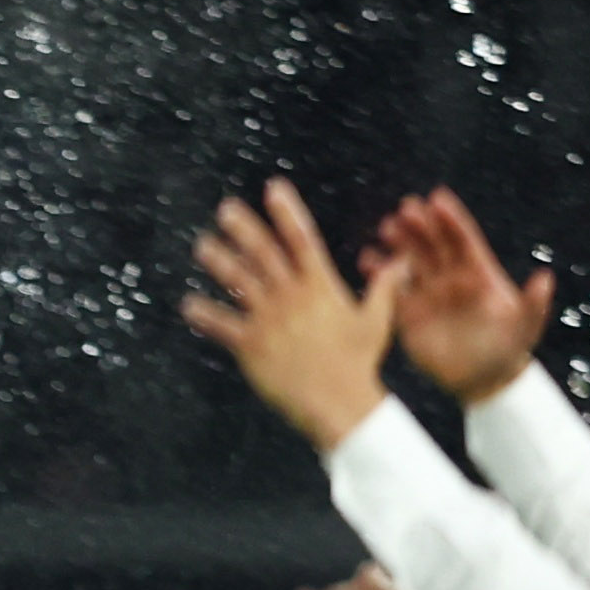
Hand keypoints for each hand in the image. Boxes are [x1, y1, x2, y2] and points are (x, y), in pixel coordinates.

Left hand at [180, 177, 407, 448]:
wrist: (338, 401)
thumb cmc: (358, 362)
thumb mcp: (376, 320)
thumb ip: (384, 288)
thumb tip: (402, 263)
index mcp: (320, 285)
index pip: (302, 238)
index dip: (287, 211)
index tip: (273, 188)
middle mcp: (292, 296)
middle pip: (263, 252)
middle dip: (244, 227)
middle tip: (226, 208)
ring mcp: (268, 319)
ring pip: (239, 281)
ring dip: (219, 260)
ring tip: (202, 245)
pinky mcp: (250, 345)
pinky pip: (221, 325)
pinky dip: (203, 314)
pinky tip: (187, 304)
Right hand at [366, 189, 552, 406]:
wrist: (483, 379)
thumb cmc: (509, 350)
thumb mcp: (525, 327)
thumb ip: (533, 304)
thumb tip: (545, 278)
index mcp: (479, 274)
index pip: (463, 240)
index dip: (451, 220)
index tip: (437, 199)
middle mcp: (452, 278)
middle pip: (434, 245)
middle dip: (422, 225)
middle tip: (407, 207)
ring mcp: (430, 294)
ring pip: (412, 261)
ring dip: (400, 243)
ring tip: (387, 227)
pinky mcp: (410, 314)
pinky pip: (392, 290)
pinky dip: (379, 273)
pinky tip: (368, 259)